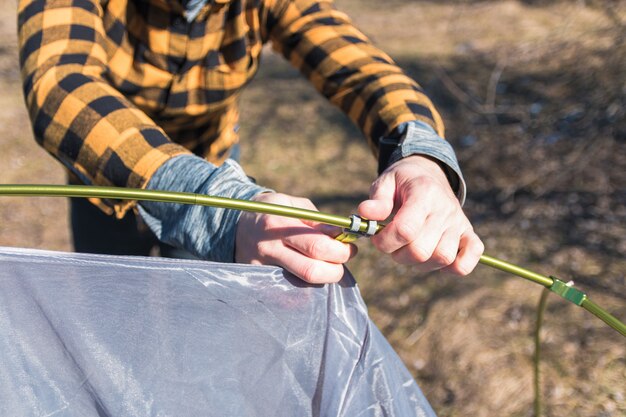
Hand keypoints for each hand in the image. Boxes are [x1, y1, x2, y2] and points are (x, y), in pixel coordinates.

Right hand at [235, 193, 357, 283]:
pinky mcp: (259, 279)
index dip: (340, 249)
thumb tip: (340, 234)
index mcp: (278, 223)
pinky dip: (307, 284)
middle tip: (342, 259)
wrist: (233, 225)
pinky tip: (311, 272)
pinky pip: (290, 287)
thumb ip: (314, 219)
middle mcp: (269, 247)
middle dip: (337, 268)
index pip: (317, 245)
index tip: (349, 246)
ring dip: (325, 277)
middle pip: (312, 270)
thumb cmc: (271, 211)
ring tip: (330, 266)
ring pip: (303, 282)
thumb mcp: (290, 204)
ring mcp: (262, 267)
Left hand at [358, 155, 483, 274]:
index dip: (385, 241)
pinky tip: (434, 258)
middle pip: (421, 250)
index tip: (376, 238)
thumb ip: (377, 199)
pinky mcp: (468, 235)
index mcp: (424, 193)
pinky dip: (453, 268)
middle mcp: (445, 209)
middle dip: (398, 254)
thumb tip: (365, 213)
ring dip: (420, 263)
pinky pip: (467, 262)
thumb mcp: (385, 182)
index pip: (405, 230)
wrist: (429, 173)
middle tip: (392, 244)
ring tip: (410, 250)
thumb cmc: (403, 182)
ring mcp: (459, 223)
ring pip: (442, 258)